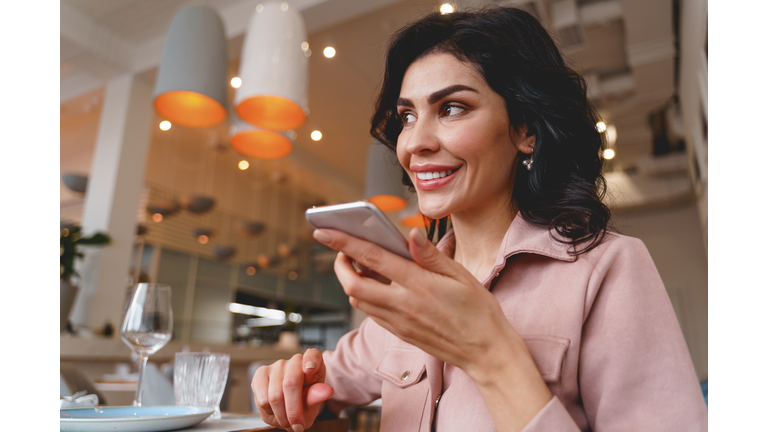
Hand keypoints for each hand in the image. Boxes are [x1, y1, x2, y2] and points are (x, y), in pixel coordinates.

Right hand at [252, 349, 333, 430]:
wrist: (289, 408)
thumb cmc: (305, 403)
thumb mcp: (313, 404)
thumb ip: (317, 397)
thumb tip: (327, 391)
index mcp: (314, 363)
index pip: (313, 356)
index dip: (311, 361)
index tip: (311, 369)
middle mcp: (295, 360)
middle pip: (290, 383)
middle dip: (293, 411)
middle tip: (298, 426)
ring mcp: (277, 365)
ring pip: (274, 395)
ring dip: (281, 415)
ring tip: (287, 421)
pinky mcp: (261, 373)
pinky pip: (262, 399)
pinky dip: (269, 412)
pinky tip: (275, 412)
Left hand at [314, 227, 518, 375]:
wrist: (486, 351)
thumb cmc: (478, 310)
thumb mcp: (461, 275)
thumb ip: (430, 255)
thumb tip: (410, 234)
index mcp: (418, 284)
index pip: (372, 258)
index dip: (344, 242)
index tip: (324, 231)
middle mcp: (403, 304)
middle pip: (353, 284)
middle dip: (340, 264)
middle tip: (343, 251)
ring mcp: (399, 322)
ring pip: (358, 300)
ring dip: (351, 281)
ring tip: (360, 265)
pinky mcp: (400, 333)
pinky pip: (371, 313)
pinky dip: (364, 297)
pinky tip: (376, 286)